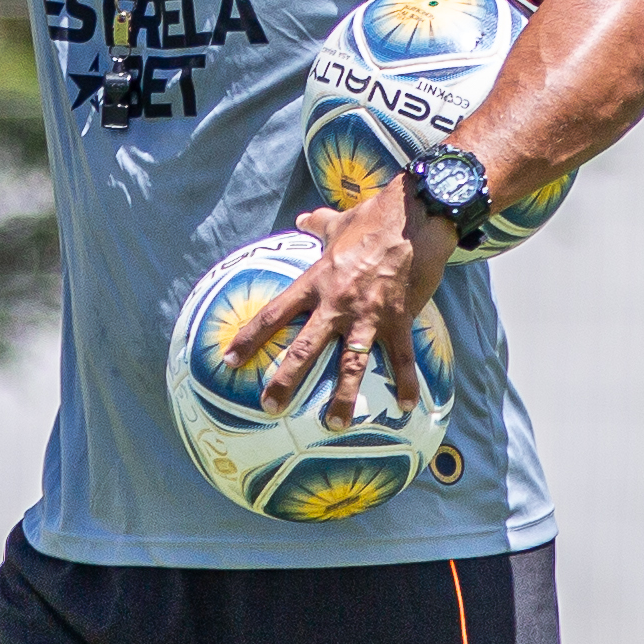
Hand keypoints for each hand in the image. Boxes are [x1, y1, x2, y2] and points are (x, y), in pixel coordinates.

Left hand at [236, 185, 452, 418]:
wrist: (413, 218)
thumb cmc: (373, 218)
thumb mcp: (339, 221)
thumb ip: (318, 225)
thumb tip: (303, 218)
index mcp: (317, 281)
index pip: (274, 314)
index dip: (249, 338)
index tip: (229, 360)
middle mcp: (337, 304)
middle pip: (304, 348)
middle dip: (285, 380)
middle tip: (270, 406)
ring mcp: (368, 316)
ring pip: (351, 365)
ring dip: (343, 398)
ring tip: (333, 425)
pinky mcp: (398, 320)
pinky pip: (402, 359)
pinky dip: (405, 383)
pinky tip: (405, 407)